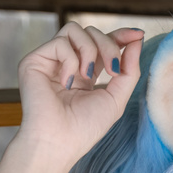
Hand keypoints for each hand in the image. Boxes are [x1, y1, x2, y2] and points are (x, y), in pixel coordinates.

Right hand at [0, 23, 144, 172]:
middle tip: (113, 71)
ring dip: (89, 50)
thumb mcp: (116, 99)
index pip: (102, 44)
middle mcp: (67, 64)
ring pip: (74, 29)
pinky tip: (67, 83)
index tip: (137, 34)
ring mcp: (50, 61)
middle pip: (92, 33)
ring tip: (87, 76)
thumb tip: (138, 38)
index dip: (120, 36)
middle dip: (109, 46)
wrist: (58, 143)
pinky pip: (60, 42)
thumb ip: (129, 70)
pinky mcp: (34, 60)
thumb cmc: (84, 129)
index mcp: (85, 74)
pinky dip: (69, 60)